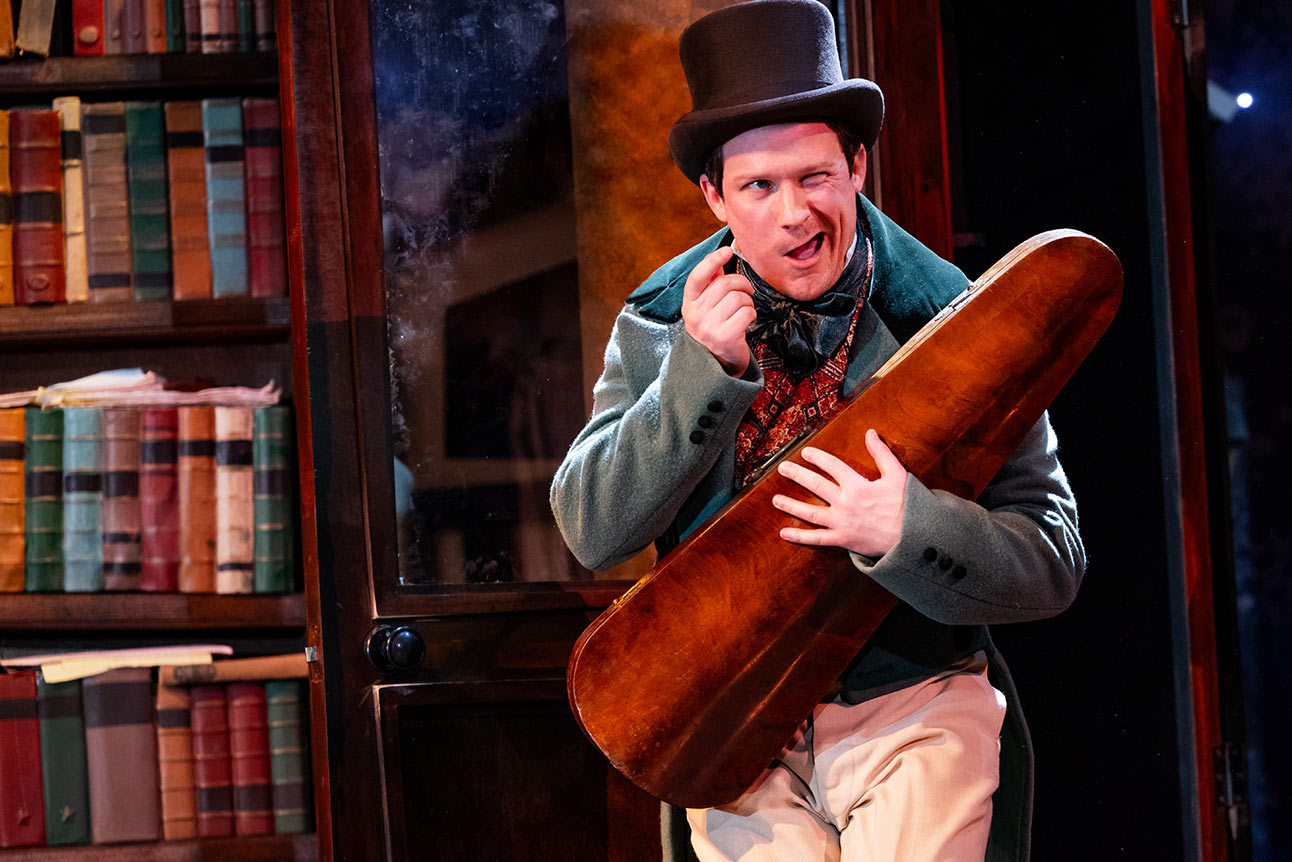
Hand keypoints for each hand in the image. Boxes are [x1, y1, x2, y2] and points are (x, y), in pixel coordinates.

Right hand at [681, 246, 755, 376]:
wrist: (715, 365)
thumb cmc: (713, 330)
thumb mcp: (705, 307)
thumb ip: (710, 284)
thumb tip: (718, 260)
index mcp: (689, 304)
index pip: (698, 276)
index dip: (712, 260)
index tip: (726, 251)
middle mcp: (696, 314)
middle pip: (726, 283)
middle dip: (742, 285)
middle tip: (746, 292)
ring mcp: (710, 326)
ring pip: (739, 297)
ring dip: (748, 302)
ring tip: (744, 311)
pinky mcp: (726, 336)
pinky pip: (748, 312)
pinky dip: (752, 314)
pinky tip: (746, 322)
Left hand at [772, 429, 906, 557]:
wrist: (912, 538)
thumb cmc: (906, 506)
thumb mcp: (897, 475)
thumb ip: (881, 453)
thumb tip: (870, 433)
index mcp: (858, 486)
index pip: (832, 466)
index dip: (818, 457)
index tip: (806, 452)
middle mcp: (846, 503)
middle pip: (816, 485)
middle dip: (797, 475)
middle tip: (783, 468)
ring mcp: (842, 523)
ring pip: (810, 513)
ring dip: (791, 505)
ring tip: (775, 499)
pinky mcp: (842, 539)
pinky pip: (817, 539)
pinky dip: (800, 536)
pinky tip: (784, 532)